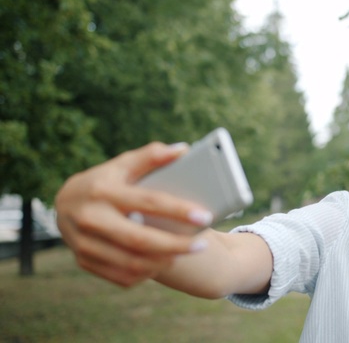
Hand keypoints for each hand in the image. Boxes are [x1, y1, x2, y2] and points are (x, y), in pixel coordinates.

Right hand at [55, 142, 211, 286]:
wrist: (66, 202)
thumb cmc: (105, 180)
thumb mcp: (123, 164)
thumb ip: (151, 156)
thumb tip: (183, 149)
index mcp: (103, 191)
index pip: (148, 202)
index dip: (179, 210)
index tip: (205, 216)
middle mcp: (90, 218)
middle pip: (140, 240)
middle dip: (176, 245)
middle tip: (202, 246)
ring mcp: (84, 243)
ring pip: (132, 263)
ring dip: (163, 261)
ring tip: (183, 252)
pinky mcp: (84, 261)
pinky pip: (122, 276)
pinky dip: (146, 273)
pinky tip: (161, 261)